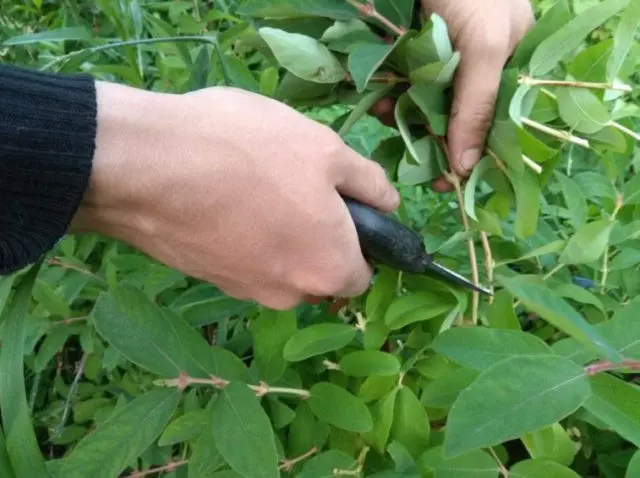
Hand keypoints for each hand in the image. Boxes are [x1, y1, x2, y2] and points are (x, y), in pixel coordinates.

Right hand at [71, 82, 399, 309]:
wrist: (147, 167)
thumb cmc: (251, 153)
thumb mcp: (326, 149)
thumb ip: (370, 183)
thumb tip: (389, 205)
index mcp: (328, 270)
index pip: (362, 276)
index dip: (360, 242)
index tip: (342, 207)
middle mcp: (289, 294)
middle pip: (318, 272)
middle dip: (317, 237)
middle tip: (293, 183)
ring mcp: (242, 290)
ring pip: (278, 265)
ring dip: (277, 233)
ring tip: (252, 183)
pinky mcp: (205, 278)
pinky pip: (241, 259)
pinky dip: (242, 234)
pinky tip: (221, 194)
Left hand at [372, 0, 533, 191]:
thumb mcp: (483, 45)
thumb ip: (477, 106)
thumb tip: (467, 166)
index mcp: (504, 65)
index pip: (491, 124)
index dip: (469, 155)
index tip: (445, 182)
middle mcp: (472, 67)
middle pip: (451, 119)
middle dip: (429, 136)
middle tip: (411, 156)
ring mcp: (438, 59)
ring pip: (421, 105)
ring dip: (403, 116)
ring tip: (388, 111)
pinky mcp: (406, 52)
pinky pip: (397, 85)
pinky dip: (387, 95)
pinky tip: (379, 97)